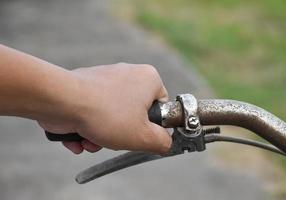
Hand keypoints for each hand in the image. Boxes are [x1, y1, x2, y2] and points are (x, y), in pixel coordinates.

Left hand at [39, 63, 171, 153]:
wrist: (61, 100)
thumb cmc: (106, 114)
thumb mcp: (143, 137)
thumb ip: (162, 142)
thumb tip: (165, 142)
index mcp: (148, 79)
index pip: (161, 106)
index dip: (152, 125)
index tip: (140, 135)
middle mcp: (128, 73)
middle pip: (134, 114)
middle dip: (122, 133)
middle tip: (114, 139)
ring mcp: (105, 78)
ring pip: (111, 116)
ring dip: (102, 135)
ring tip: (92, 140)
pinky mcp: (85, 86)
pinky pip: (93, 112)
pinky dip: (87, 128)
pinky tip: (79, 137)